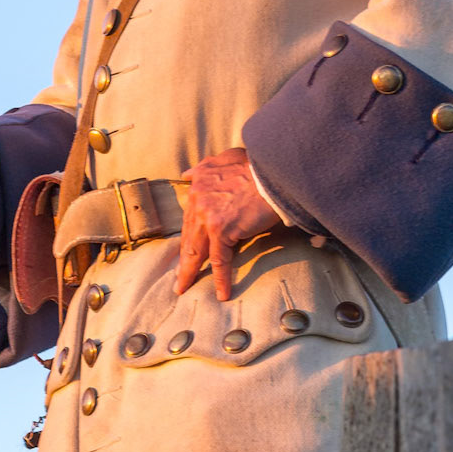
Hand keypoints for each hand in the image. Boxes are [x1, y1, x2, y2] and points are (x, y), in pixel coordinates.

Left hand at [175, 146, 281, 299]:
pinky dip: (221, 278)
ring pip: (196, 250)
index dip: (188, 235)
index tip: (184, 249)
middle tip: (178, 277)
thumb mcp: (226, 158)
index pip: (190, 216)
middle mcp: (198, 198)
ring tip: (184, 288)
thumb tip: (187, 174)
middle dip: (183, 258)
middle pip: (188, 235)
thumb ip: (206, 167)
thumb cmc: (257, 166)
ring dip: (190, 272)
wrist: (274, 172)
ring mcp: (208, 215)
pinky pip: (220, 259)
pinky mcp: (222, 229)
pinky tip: (222, 293)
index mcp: (198, 184)